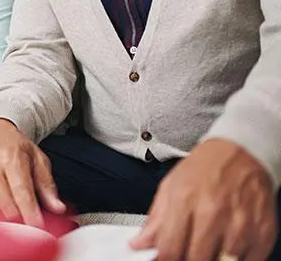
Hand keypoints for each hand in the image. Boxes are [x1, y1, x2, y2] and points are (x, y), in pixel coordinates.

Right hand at [0, 119, 64, 227]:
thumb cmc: (15, 147)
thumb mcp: (38, 159)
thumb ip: (48, 185)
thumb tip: (57, 208)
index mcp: (11, 158)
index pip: (22, 193)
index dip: (31, 214)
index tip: (40, 228)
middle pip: (8, 208)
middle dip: (23, 219)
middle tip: (32, 218)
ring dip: (8, 216)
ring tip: (15, 203)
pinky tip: (0, 201)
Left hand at [130, 139, 276, 260]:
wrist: (241, 151)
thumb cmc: (205, 167)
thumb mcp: (171, 186)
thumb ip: (155, 219)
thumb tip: (139, 244)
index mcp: (185, 200)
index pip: (170, 249)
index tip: (163, 259)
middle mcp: (213, 213)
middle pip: (195, 260)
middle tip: (185, 253)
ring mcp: (240, 225)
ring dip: (212, 259)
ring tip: (206, 248)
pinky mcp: (263, 232)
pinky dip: (236, 259)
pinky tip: (226, 247)